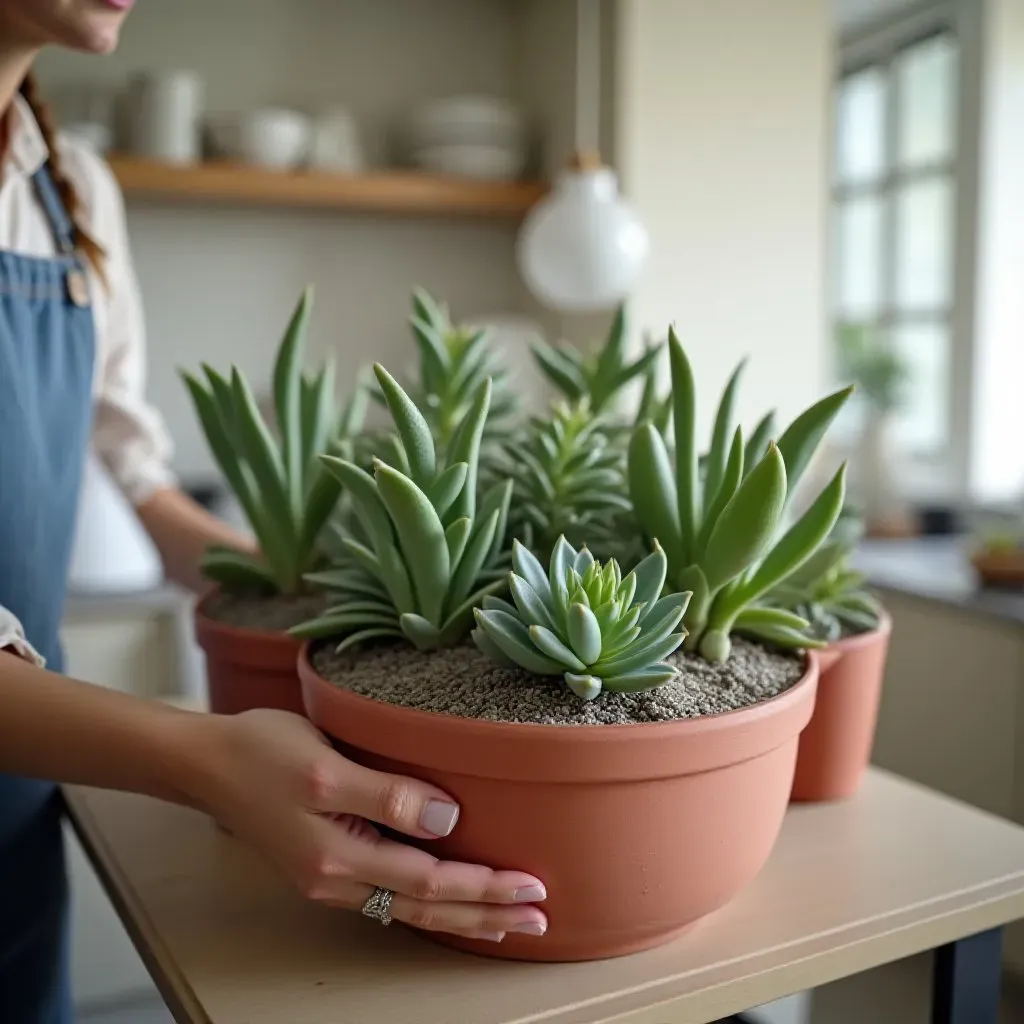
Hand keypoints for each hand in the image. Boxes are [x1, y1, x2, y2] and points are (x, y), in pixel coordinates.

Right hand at [192, 709, 547, 942]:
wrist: (206, 762)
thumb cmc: (262, 752)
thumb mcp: (325, 766)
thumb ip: (386, 796)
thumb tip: (447, 821)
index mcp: (340, 859)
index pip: (431, 883)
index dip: (484, 887)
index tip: (531, 885)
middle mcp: (338, 879)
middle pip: (428, 909)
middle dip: (487, 915)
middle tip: (540, 915)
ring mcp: (332, 876)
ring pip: (412, 908)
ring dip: (464, 916)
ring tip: (508, 921)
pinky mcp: (328, 862)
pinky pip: (392, 895)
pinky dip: (431, 904)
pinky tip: (448, 901)